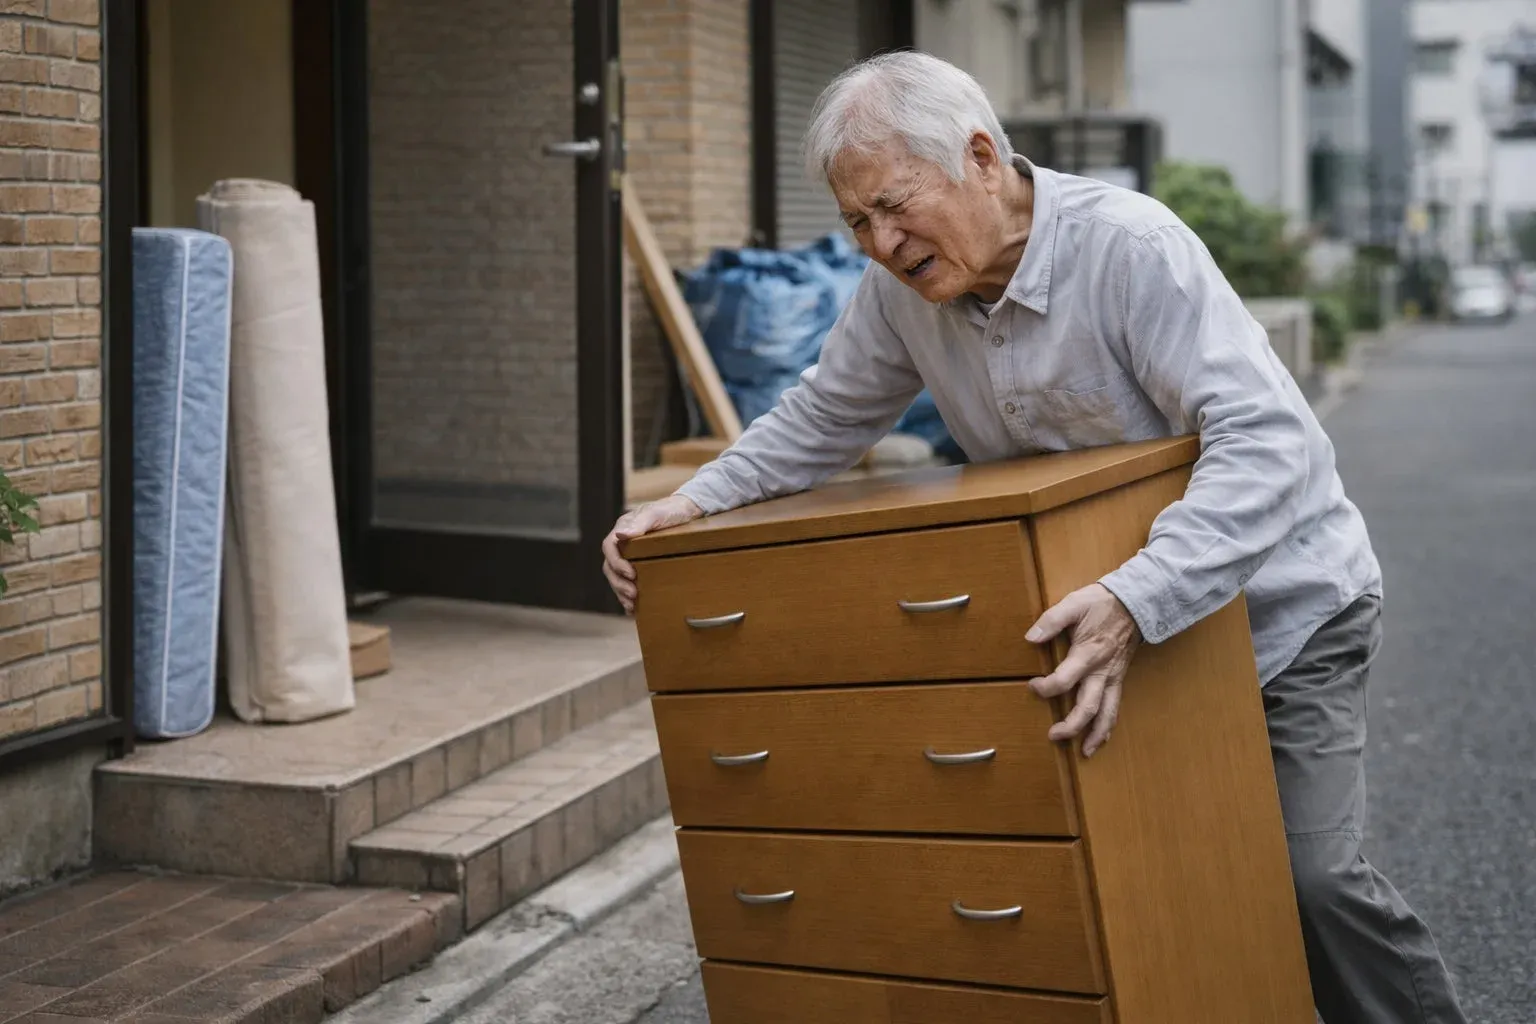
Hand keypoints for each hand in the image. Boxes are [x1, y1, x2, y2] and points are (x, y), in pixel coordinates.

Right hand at [601, 494, 704, 613]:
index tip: (631, 574)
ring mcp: (630, 554)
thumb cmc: (671, 510)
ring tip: (632, 605)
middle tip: (633, 594)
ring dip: (621, 592)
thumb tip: (620, 535)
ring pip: (617, 577)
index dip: (616, 563)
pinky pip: (628, 581)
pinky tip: (635, 608)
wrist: (687, 512)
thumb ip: (639, 523)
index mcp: (623, 529)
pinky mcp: (640, 563)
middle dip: (619, 583)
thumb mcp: (657, 514)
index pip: (609, 547)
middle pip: (610, 566)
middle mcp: (623, 543)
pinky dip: (628, 595)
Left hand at [1025, 583, 1141, 757]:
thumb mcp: (1073, 604)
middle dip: (1071, 725)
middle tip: (1053, 736)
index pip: (1064, 681)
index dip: (1045, 688)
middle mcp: (1102, 672)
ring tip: (1084, 752)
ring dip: (1096, 735)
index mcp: (1088, 654)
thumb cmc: (1102, 603)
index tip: (1032, 685)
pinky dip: (1108, 725)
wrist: (1136, 602)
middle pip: (1088, 707)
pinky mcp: (1119, 678)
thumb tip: (1030, 638)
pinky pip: (1115, 707)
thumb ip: (1051, 621)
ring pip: (1107, 713)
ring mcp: (1113, 677)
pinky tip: (1100, 737)